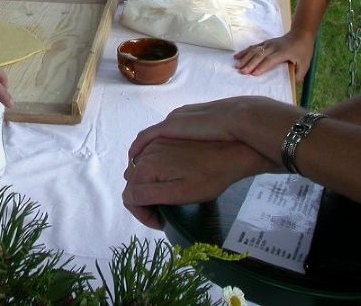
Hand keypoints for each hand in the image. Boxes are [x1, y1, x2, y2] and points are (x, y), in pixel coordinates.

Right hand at [122, 138, 269, 228]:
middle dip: (144, 201)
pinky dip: (154, 173)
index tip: (161, 220)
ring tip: (168, 196)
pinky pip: (149, 160)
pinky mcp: (164, 140)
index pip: (129, 197)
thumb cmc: (208, 178)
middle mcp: (145, 153)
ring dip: (148, 187)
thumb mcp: (178, 193)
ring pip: (140, 172)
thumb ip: (148, 195)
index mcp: (146, 167)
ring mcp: (154, 144)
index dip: (142, 214)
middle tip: (165, 211)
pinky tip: (170, 179)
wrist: (231, 152)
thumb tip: (129, 196)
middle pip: (133, 183)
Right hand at [234, 30, 314, 77]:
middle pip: (259, 56)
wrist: (301, 34)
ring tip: (236, 66)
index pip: (270, 60)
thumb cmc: (303, 50)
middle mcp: (273, 47)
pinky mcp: (265, 42)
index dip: (261, 67)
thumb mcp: (306, 63)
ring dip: (245, 58)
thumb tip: (293, 83)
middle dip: (249, 64)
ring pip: (254, 51)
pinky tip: (237, 56)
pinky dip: (244, 52)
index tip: (253, 74)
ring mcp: (268, 44)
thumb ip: (299, 74)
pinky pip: (253, 47)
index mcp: (283, 52)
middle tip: (241, 72)